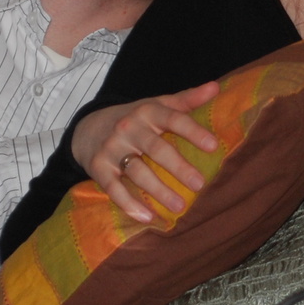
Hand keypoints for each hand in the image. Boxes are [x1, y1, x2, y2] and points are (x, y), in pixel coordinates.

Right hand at [70, 82, 221, 222]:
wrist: (87, 128)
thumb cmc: (133, 119)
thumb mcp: (156, 105)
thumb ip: (186, 100)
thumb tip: (215, 87)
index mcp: (147, 112)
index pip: (173, 119)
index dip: (193, 132)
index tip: (213, 146)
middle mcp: (128, 128)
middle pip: (156, 149)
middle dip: (178, 167)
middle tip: (199, 184)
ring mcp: (112, 149)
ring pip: (137, 171)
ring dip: (158, 190)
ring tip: (179, 206)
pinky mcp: (98, 168)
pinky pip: (114, 188)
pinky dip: (129, 204)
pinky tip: (147, 217)